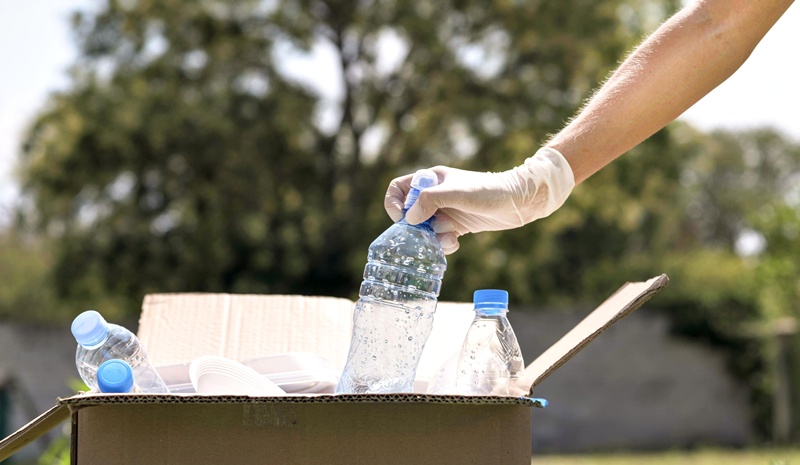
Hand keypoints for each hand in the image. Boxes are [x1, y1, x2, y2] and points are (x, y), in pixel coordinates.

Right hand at [384, 147, 574, 253]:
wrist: (519, 202)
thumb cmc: (489, 192)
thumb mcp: (456, 194)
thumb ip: (429, 201)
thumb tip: (410, 219)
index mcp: (432, 179)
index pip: (399, 188)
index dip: (394, 204)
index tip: (403, 219)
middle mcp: (436, 194)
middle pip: (410, 213)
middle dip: (416, 228)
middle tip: (426, 235)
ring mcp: (447, 210)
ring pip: (425, 229)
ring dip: (432, 238)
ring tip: (448, 239)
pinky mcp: (457, 224)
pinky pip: (440, 237)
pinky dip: (444, 243)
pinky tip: (456, 242)